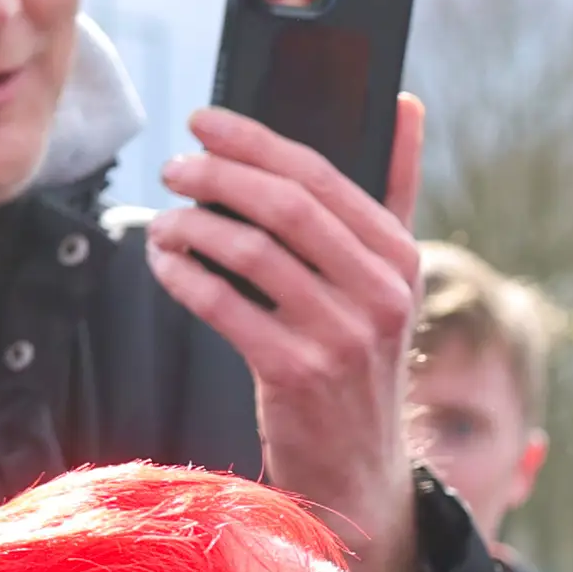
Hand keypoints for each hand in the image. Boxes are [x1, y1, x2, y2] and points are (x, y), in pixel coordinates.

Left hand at [147, 97, 428, 571]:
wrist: (359, 468)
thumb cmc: (360, 360)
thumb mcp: (391, 279)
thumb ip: (396, 192)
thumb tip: (407, 104)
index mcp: (401, 258)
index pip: (324, 176)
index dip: (255, 140)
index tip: (204, 120)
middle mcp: (380, 295)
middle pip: (286, 206)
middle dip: (217, 175)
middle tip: (173, 167)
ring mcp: (341, 337)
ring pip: (250, 251)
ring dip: (192, 226)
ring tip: (165, 222)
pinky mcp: (296, 374)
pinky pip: (224, 304)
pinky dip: (183, 275)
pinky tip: (166, 263)